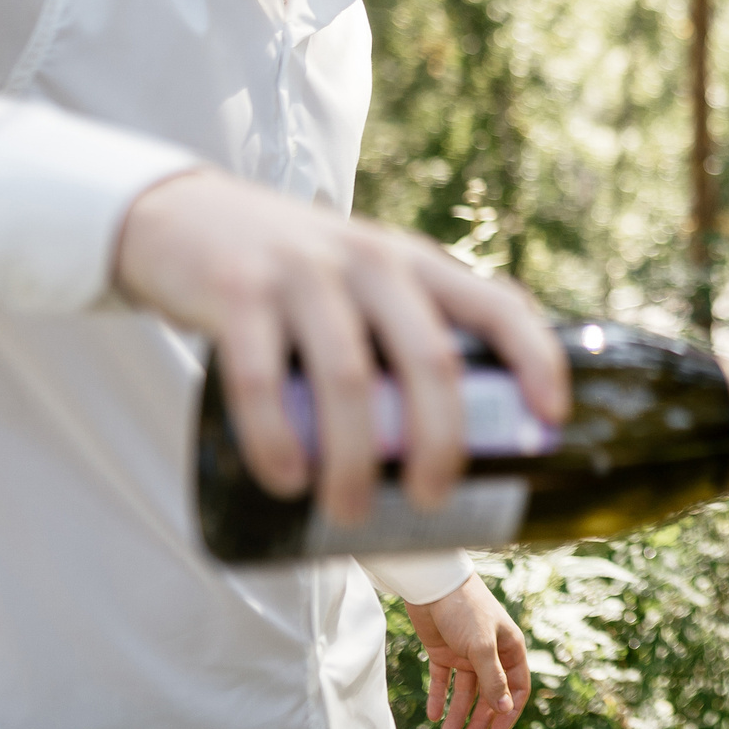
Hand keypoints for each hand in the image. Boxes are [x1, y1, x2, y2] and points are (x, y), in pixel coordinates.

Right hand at [115, 167, 569, 523]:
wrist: (179, 215)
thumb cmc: (292, 271)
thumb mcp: (366, 277)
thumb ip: (411, 323)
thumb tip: (470, 422)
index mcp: (414, 264)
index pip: (497, 305)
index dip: (535, 359)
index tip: (549, 420)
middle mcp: (370, 261)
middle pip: (429, 359)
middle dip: (439, 441)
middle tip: (430, 501)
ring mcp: (303, 273)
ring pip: (350, 378)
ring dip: (356, 459)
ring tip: (350, 513)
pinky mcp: (237, 292)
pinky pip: (262, 379)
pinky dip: (276, 439)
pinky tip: (287, 481)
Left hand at [405, 573, 533, 728]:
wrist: (432, 585)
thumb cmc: (465, 609)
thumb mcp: (481, 646)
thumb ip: (492, 679)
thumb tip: (504, 710)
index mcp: (508, 648)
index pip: (516, 687)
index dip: (508, 712)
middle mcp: (490, 653)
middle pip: (489, 695)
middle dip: (479, 721)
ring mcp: (466, 653)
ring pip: (465, 692)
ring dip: (456, 715)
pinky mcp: (443, 652)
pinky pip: (443, 681)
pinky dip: (439, 698)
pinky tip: (433, 716)